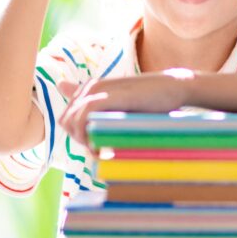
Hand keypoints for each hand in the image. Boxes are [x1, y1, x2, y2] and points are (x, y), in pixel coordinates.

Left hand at [56, 69, 195, 147]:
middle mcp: (89, 87)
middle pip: (66, 121)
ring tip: (102, 150)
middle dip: (78, 139)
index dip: (77, 135)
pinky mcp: (108, 95)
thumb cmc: (148, 101)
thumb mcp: (119, 105)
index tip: (96, 145)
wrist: (172, 88)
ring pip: (72, 120)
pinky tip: (101, 146)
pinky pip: (83, 115)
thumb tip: (64, 88)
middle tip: (100, 149)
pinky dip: (87, 133)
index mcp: (89, 89)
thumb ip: (93, 103)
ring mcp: (97, 89)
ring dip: (83, 139)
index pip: (67, 118)